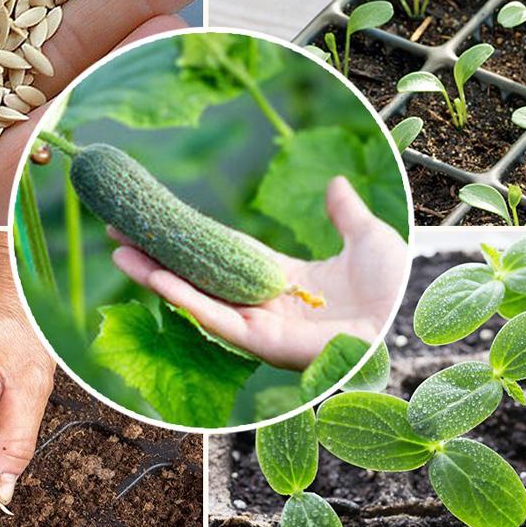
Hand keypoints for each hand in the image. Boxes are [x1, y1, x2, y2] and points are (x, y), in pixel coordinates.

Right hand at [112, 176, 409, 369]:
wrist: (408, 312)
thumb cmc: (395, 285)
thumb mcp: (366, 237)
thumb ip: (344, 213)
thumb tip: (336, 183)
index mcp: (282, 280)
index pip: (221, 255)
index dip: (188, 236)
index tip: (154, 218)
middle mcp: (263, 304)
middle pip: (198, 275)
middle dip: (157, 254)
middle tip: (117, 229)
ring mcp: (259, 325)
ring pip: (197, 297)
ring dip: (155, 276)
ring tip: (118, 250)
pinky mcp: (262, 343)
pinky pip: (215, 319)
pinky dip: (183, 299)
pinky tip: (154, 277)